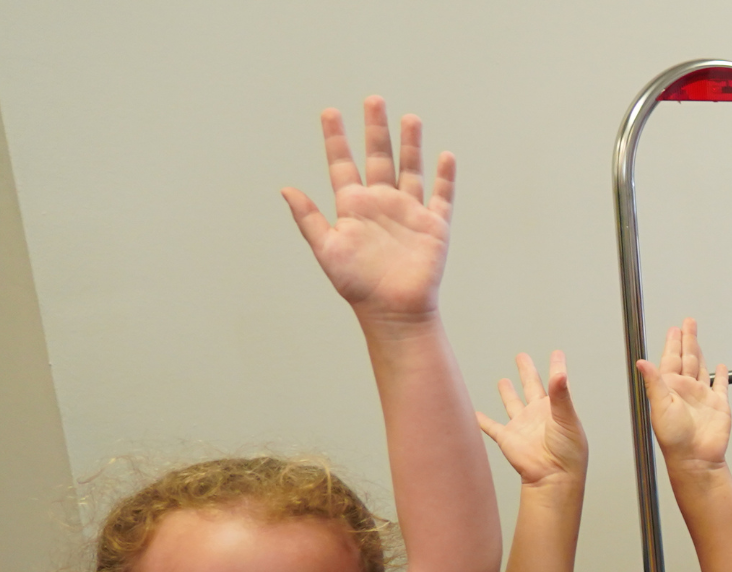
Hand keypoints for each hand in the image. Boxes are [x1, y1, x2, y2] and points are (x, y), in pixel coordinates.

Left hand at [281, 98, 453, 320]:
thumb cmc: (357, 285)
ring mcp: (408, 213)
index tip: (329, 112)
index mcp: (353, 207)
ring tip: (409, 118)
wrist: (394, 310)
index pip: (342, 164)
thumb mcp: (326, 249)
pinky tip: (445, 157)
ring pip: (410, 169)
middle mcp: (381, 203)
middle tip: (373, 100)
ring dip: (410, 144)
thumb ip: (308, 218)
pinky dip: (444, 177)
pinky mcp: (433, 226)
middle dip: (375, 129)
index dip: (335, 138)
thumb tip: (286, 189)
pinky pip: (441, 196)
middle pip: (378, 157)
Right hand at [476, 352, 586, 487]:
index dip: (556, 367)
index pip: (556, 383)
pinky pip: (491, 427)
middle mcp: (539, 415)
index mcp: (556, 408)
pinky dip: (481, 420)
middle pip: (531, 386)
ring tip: (503, 381)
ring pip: (512, 403)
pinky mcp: (507, 438)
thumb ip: (561, 396)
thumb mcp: (567, 420)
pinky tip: (474, 413)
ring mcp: (522, 426)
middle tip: (521, 356)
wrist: (553, 477)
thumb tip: (560, 373)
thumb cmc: (568, 452)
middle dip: (527, 371)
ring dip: (507, 393)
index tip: (556, 353)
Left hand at [636, 319, 730, 468]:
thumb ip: (653, 382)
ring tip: (697, 338)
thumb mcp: (659, 406)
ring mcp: (702, 396)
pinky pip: (721, 385)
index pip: (671, 358)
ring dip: (699, 352)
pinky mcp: (719, 405)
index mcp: (670, 387)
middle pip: (687, 358)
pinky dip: (721, 375)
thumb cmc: (674, 438)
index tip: (674, 329)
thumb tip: (641, 362)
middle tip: (688, 323)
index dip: (673, 343)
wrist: (696, 458)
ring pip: (701, 367)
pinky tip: (720, 367)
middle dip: (687, 339)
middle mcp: (686, 389)